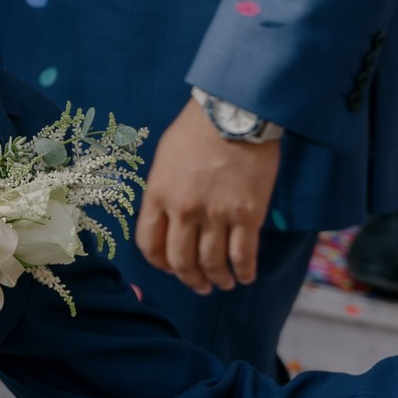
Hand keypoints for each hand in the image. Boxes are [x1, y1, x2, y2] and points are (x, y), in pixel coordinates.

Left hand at [135, 97, 280, 292]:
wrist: (234, 112)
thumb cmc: (197, 130)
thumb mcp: (165, 159)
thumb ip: (163, 192)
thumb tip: (166, 221)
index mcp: (158, 195)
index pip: (149, 246)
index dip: (161, 264)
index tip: (171, 269)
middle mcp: (183, 210)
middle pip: (181, 261)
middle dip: (190, 280)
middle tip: (200, 285)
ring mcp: (216, 214)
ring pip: (212, 263)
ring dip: (218, 279)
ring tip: (223, 282)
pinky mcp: (247, 214)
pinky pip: (243, 255)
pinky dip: (244, 272)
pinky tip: (245, 276)